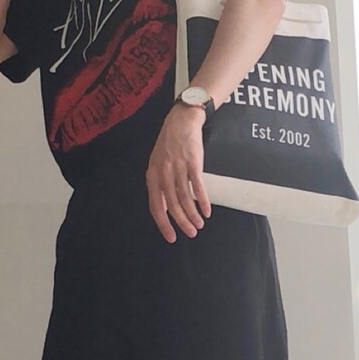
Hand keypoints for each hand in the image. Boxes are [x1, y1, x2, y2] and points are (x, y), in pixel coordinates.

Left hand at [145, 104, 212, 242]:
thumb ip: (160, 187)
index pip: (156, 206)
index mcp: (152, 176)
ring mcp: (178, 168)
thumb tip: (164, 209)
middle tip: (191, 233)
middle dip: (182, 222)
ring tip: (199, 225)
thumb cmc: (169, 146)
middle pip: (172, 205)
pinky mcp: (193, 163)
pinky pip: (198, 187)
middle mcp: (163, 174)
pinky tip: (206, 211)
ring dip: (193, 214)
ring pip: (185, 198)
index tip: (172, 237)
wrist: (181, 122)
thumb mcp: (157, 166)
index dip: (163, 224)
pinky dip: (203, 201)